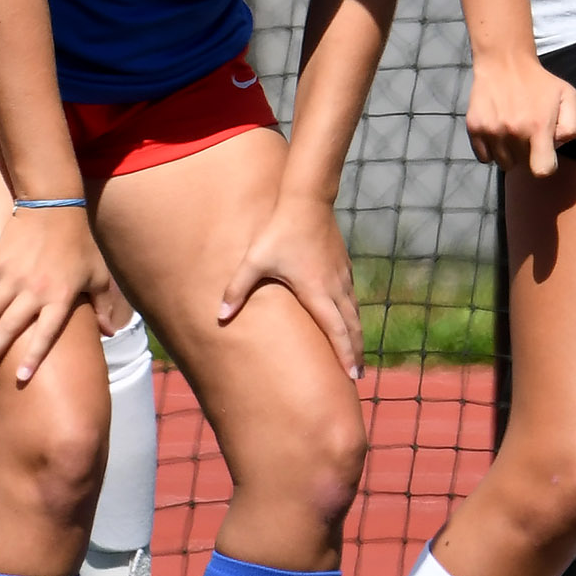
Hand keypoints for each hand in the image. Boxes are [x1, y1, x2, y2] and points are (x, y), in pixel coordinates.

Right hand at [0, 204, 114, 384]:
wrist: (55, 206)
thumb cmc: (80, 244)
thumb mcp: (99, 276)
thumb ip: (105, 306)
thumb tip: (112, 333)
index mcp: (60, 297)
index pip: (46, 334)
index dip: (33, 356)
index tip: (20, 377)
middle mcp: (34, 290)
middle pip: (9, 328)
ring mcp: (12, 276)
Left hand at [218, 189, 364, 378]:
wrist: (307, 199)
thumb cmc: (279, 231)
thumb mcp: (255, 261)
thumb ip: (237, 289)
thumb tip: (219, 316)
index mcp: (316, 292)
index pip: (336, 331)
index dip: (345, 354)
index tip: (352, 375)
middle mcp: (334, 287)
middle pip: (351, 327)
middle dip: (355, 352)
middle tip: (356, 376)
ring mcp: (342, 276)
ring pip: (354, 312)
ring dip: (356, 335)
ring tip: (356, 354)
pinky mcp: (342, 265)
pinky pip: (351, 297)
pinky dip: (352, 314)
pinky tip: (349, 319)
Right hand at [465, 52, 575, 175]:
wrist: (504, 62)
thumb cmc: (540, 82)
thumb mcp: (568, 96)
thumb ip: (571, 126)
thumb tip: (555, 147)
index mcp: (538, 127)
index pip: (542, 171)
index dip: (545, 165)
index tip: (544, 153)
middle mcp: (513, 132)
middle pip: (523, 166)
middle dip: (529, 153)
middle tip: (528, 133)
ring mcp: (492, 131)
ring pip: (503, 164)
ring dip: (510, 153)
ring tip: (513, 131)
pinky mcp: (474, 128)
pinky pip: (484, 158)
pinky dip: (491, 150)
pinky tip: (498, 131)